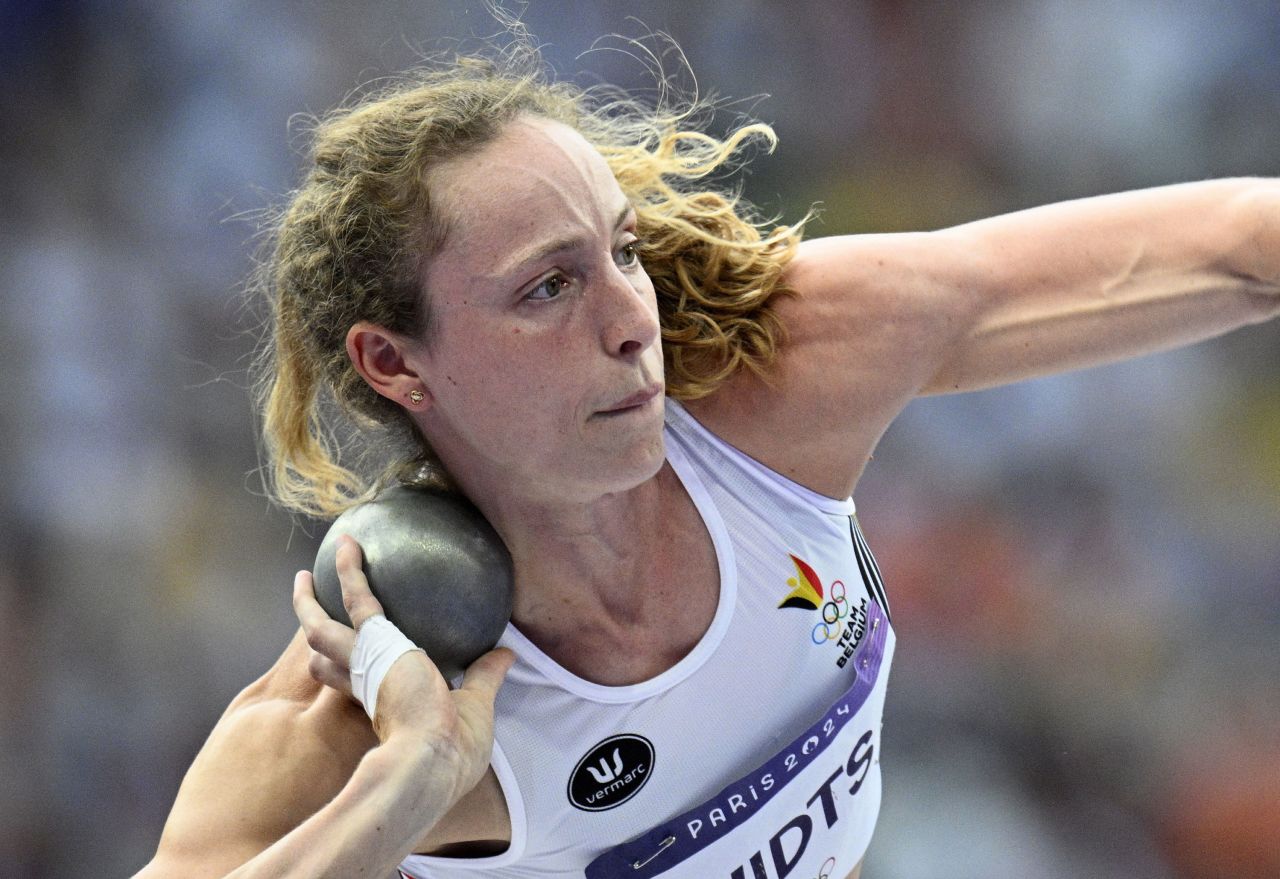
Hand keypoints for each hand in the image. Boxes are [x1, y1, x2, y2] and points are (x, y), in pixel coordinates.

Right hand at [292, 535, 514, 794]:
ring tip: (306, 576)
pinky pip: (357, 597)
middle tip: (310, 610)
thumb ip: (484, 677)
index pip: (351, 685)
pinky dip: (352, 569)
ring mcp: (362, 662)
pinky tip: (350, 543)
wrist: (432, 760)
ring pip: (321, 628)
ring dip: (310, 602)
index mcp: (381, 706)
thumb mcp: (473, 707)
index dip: (340, 672)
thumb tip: (507, 654)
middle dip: (314, 634)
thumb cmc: (453, 748)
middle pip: (323, 659)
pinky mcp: (372, 643)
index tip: (338, 661)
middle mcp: (361, 685)